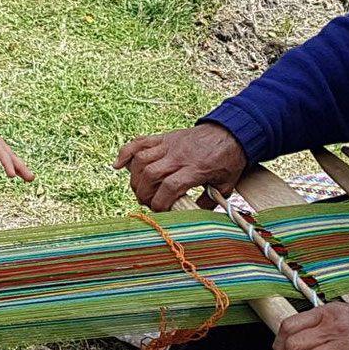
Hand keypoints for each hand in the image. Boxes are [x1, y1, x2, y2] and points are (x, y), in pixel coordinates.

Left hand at [0, 95, 33, 181]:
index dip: (7, 163)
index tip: (12, 175)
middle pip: (10, 155)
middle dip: (20, 167)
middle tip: (31, 178)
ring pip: (11, 157)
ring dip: (21, 167)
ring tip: (31, 179)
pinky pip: (6, 157)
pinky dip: (14, 165)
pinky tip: (18, 174)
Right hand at [113, 123, 245, 210]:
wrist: (230, 132)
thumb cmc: (228, 160)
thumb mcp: (225, 186)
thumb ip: (208, 203)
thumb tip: (193, 217)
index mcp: (195, 169)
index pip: (170, 187)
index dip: (160, 203)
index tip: (160, 211)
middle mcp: (178, 156)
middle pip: (151, 174)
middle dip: (144, 193)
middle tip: (147, 203)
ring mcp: (169, 145)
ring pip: (142, 159)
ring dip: (135, 178)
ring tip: (138, 190)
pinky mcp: (164, 138)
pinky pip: (140, 142)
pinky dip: (126, 152)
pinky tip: (118, 165)